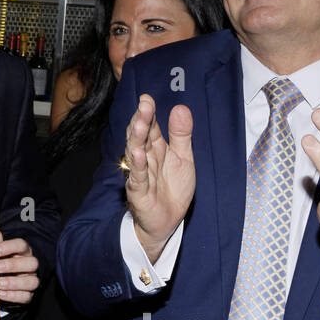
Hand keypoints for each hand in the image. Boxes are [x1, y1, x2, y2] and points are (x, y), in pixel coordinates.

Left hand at [0, 230, 39, 303]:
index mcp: (24, 252)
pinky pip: (26, 296)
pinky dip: (13, 296)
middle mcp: (30, 265)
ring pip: (32, 281)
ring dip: (14, 283)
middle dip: (13, 265)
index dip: (8, 247)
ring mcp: (31, 280)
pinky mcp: (29, 294)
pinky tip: (0, 293)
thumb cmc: (3, 262)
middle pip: (32, 263)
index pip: (22, 245)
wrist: (5, 281)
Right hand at [123, 95, 194, 262]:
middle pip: (141, 136)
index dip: (148, 113)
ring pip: (136, 153)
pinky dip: (138, 166)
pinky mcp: (138, 191)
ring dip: (137, 138)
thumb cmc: (173, 188)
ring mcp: (140, 173)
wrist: (167, 221)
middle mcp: (145, 157)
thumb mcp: (183, 158)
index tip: (147, 98)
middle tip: (144, 105)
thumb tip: (181, 107)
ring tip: (140, 124)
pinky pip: (138, 177)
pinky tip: (137, 154)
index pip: (151, 127)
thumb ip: (181, 135)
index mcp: (155, 147)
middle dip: (141, 120)